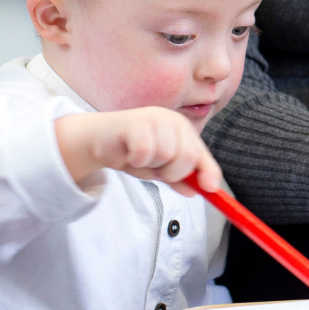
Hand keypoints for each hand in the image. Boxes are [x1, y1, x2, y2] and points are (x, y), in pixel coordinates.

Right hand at [54, 107, 222, 195]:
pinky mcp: (135, 122)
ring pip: (166, 156)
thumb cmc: (132, 151)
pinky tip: (129, 154)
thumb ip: (180, 178)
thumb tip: (199, 191)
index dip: (208, 171)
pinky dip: (136, 160)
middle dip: (172, 173)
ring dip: (151, 166)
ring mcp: (154, 118)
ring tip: (139, 159)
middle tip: (155, 169)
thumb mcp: (159, 168)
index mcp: (182, 129)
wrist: (98, 140)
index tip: (209, 189)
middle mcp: (172, 119)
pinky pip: (145, 152)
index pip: (200, 153)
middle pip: (188, 157)